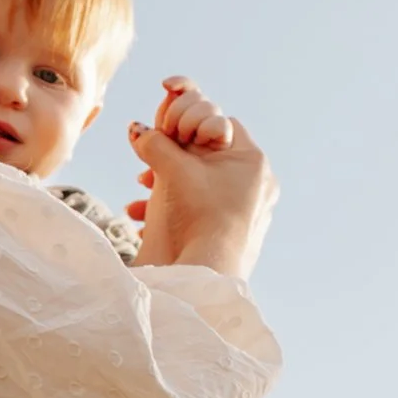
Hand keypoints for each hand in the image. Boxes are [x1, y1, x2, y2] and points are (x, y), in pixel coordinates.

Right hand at [124, 76, 276, 279]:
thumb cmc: (197, 216)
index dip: (190, 127)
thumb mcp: (171, 169)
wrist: (206, 272)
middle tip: (149, 173)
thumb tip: (138, 129)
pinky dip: (180, 213)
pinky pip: (207, 215)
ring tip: (143, 200)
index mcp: (253, 162)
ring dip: (170, 190)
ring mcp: (251, 214)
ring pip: (204, 189)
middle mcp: (259, 186)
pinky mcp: (238, 238)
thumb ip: (154, 142)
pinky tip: (148, 223)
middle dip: (173, 163)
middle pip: (210, 159)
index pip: (222, 125)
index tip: (168, 139)